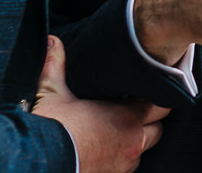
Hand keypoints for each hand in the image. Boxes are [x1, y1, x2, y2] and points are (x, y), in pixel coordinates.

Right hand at [33, 36, 166, 172]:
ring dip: (135, 140)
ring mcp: (124, 166)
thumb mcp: (52, 93)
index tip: (141, 89)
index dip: (154, 95)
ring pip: (143, 150)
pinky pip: (127, 167)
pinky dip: (121, 158)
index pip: (161, 105)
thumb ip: (56, 64)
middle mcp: (132, 144)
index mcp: (127, 118)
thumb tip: (53, 40)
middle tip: (130, 108)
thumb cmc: (51, 131)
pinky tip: (105, 148)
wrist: (39, 165)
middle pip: (157, 129)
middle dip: (149, 120)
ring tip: (116, 129)